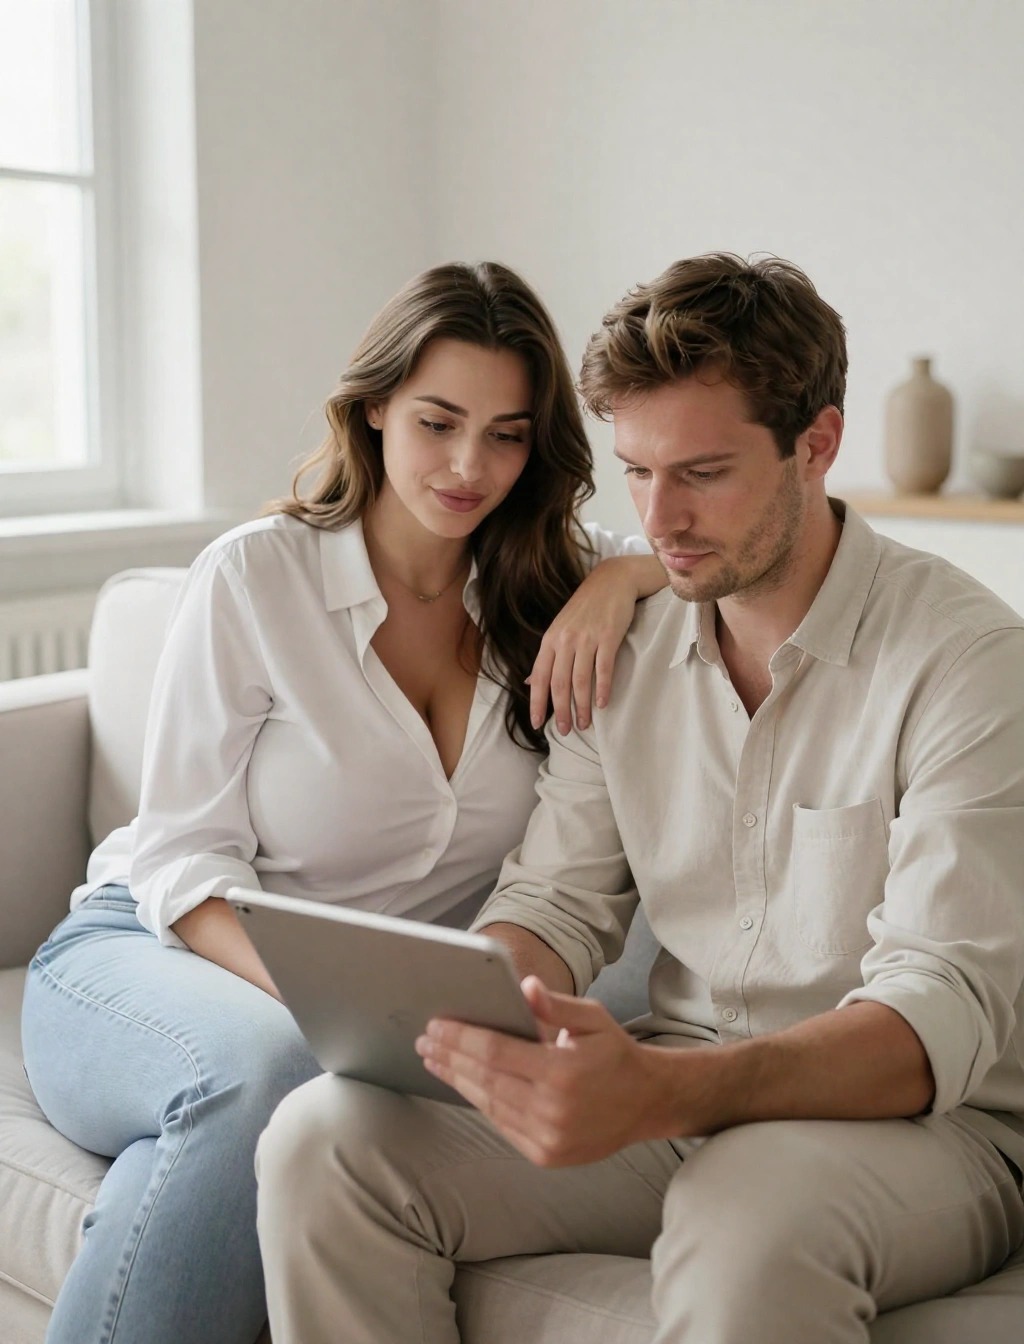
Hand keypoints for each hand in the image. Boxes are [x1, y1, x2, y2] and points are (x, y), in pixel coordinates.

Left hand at [415, 977, 675, 1165]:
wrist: (646, 1103)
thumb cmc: (615, 1053)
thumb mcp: (594, 1019)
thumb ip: (556, 1004)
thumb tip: (524, 986)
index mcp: (562, 1073)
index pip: (495, 1053)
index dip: (461, 1038)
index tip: (436, 1025)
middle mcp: (552, 1110)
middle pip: (484, 1079)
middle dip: (450, 1057)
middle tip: (425, 1040)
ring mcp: (548, 1138)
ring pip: (489, 1104)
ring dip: (457, 1080)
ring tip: (435, 1060)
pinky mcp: (546, 1155)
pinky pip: (502, 1124)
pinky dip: (480, 1101)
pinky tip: (464, 1083)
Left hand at [528, 557, 648, 734]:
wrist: (611, 581)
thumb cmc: (585, 608)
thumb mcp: (559, 630)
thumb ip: (546, 658)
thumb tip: (528, 683)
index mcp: (550, 640)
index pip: (539, 677)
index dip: (537, 703)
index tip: (537, 725)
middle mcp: (565, 640)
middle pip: (559, 683)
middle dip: (560, 711)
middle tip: (564, 731)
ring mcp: (586, 638)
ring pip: (580, 680)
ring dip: (581, 706)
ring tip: (584, 724)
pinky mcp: (608, 637)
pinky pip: (603, 669)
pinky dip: (602, 689)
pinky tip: (602, 704)